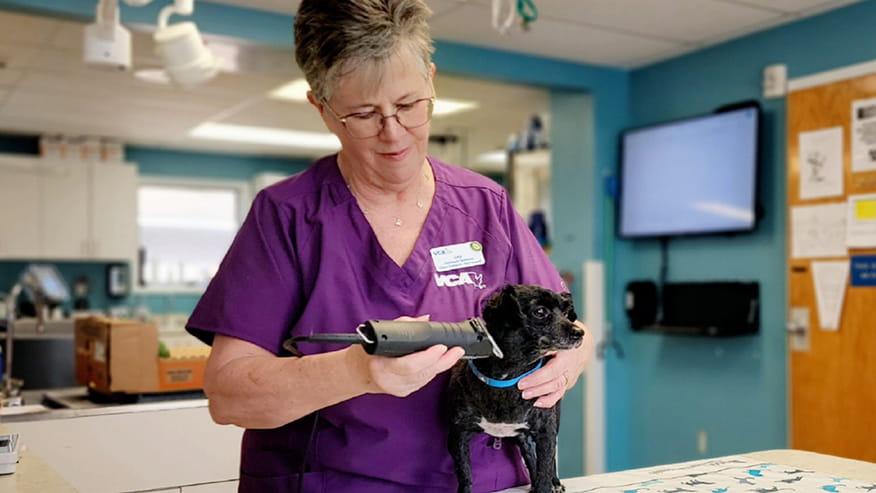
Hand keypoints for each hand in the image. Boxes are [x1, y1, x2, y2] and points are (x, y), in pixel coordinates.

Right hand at [349, 315, 465, 397]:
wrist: (355, 372)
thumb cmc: (365, 352)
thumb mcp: (379, 333)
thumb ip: (404, 325)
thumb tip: (425, 320)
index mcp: (380, 366)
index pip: (409, 365)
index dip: (428, 357)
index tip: (441, 347)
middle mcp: (389, 381)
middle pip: (422, 373)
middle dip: (443, 361)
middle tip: (456, 350)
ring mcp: (397, 389)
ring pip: (426, 378)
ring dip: (441, 366)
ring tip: (454, 354)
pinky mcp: (403, 393)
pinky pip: (423, 382)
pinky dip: (433, 371)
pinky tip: (441, 363)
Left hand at [517, 320, 593, 407]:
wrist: (582, 347)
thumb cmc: (565, 341)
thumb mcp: (554, 339)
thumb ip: (542, 347)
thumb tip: (525, 354)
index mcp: (566, 356)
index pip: (552, 371)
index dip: (537, 378)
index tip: (522, 382)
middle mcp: (569, 369)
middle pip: (555, 382)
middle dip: (537, 388)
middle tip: (522, 391)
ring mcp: (569, 378)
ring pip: (558, 390)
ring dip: (541, 395)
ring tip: (527, 396)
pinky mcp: (567, 384)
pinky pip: (559, 394)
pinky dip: (549, 400)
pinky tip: (538, 402)